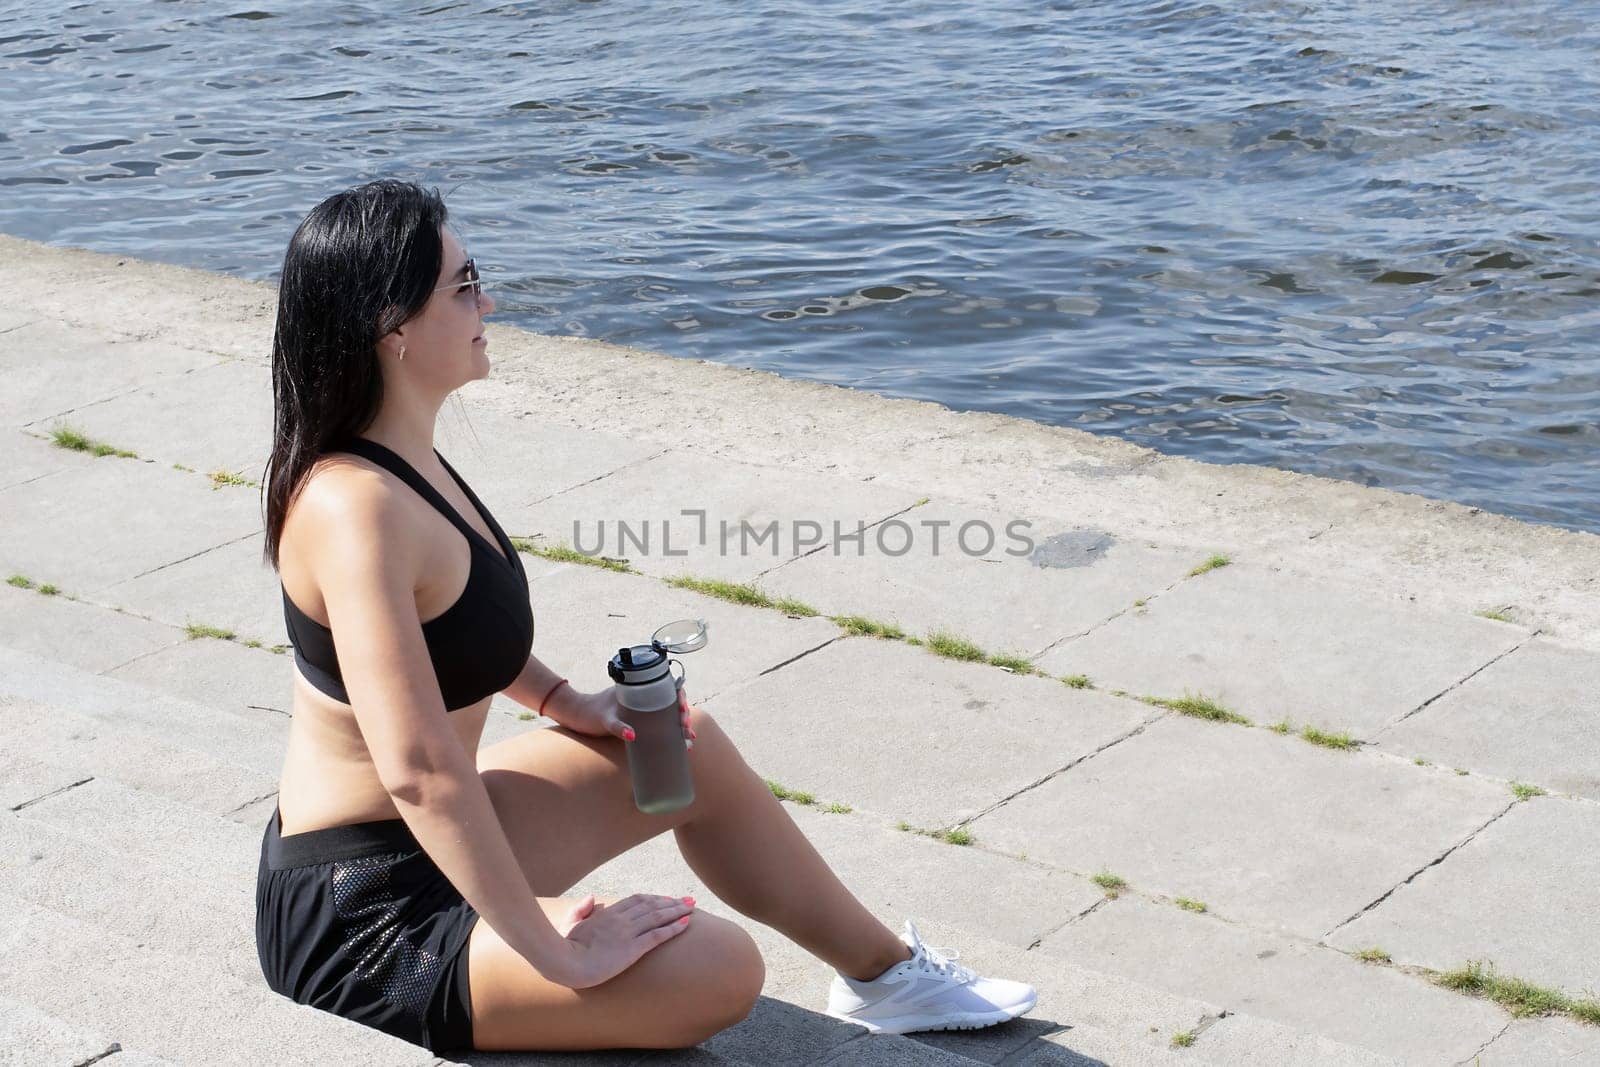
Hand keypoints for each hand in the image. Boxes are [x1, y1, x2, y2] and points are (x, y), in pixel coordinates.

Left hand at [547, 687, 698, 750]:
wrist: (578, 717)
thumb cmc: (591, 713)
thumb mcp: (605, 719)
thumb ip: (617, 726)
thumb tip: (632, 735)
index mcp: (639, 690)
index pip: (667, 688)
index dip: (680, 697)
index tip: (682, 710)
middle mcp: (644, 700)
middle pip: (672, 704)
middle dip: (684, 716)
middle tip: (687, 730)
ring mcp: (642, 712)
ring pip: (668, 716)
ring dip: (680, 727)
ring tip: (688, 741)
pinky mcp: (639, 724)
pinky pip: (660, 727)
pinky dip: (671, 734)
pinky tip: (679, 745)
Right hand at [554, 892, 696, 988]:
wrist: (564, 964)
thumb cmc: (564, 947)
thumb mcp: (569, 923)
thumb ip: (581, 909)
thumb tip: (593, 898)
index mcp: (607, 913)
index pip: (636, 900)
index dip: (654, 898)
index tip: (666, 898)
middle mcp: (620, 919)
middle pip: (652, 905)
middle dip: (672, 901)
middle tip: (688, 900)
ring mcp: (627, 932)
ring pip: (658, 916)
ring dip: (677, 911)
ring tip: (692, 908)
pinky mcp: (632, 949)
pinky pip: (657, 935)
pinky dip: (673, 928)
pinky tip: (685, 924)